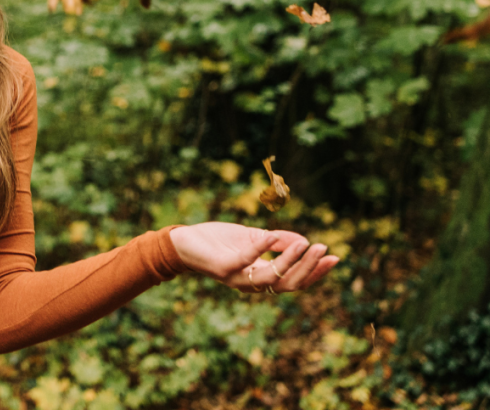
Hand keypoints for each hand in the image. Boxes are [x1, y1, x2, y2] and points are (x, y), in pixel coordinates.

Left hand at [168, 222, 338, 293]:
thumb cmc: (218, 241)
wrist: (184, 242)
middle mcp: (252, 284)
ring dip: (291, 261)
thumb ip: (276, 241)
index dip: (315, 272)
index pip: (294, 281)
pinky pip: (246, 260)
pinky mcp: (223, 269)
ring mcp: (238, 279)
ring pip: (272, 278)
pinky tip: (271, 235)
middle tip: (324, 249)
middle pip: (289, 283)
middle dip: (309, 268)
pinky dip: (261, 248)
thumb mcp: (252, 238)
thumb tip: (304, 241)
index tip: (334, 258)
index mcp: (261, 278)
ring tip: (306, 244)